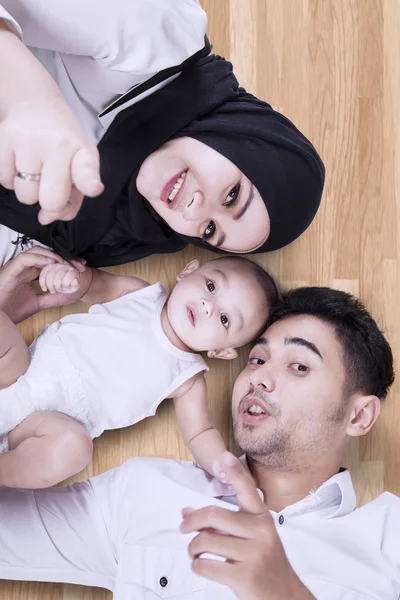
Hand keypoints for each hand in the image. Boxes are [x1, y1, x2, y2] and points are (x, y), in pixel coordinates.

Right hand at [0, 98, 103, 223]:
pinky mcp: (3, 139)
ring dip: (28, 190)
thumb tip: (45, 218)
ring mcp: (27, 141)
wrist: (34, 102)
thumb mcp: (78, 164)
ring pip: (24, 196)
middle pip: (50, 200)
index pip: (86, 170)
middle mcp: (56, 144)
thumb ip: (72, 199)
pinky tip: (19, 163)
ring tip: (34, 168)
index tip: (93, 188)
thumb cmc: (61, 140)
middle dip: (49, 202)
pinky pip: (4, 181)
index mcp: (82, 151)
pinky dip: (11, 179)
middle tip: (49, 184)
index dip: (88, 183)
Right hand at [0, 247, 84, 322]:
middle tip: (78, 265)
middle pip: (47, 255)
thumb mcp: (38, 304)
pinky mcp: (10, 269)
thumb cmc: (10, 310)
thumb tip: (71, 296)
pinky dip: (40, 259)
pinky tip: (51, 263)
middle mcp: (25, 268)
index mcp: (30, 274)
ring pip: (37, 252)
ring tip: (65, 264)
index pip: (50, 263)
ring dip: (53, 256)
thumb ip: (53, 299)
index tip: (79, 268)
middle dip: (64, 258)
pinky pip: (26, 258)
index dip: (65, 263)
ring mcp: (17, 267)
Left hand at [181, 452, 314, 599]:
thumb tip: (186, 512)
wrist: (285, 597)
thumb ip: (220, 524)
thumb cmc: (263, 563)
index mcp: (261, 518)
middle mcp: (260, 531)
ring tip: (195, 553)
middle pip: (214, 515)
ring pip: (205, 541)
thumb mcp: (249, 538)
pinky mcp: (246, 576)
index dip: (235, 472)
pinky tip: (202, 566)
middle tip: (183, 528)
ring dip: (192, 548)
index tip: (223, 456)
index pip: (247, 489)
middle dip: (191, 521)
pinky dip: (197, 566)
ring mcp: (254, 554)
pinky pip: (206, 566)